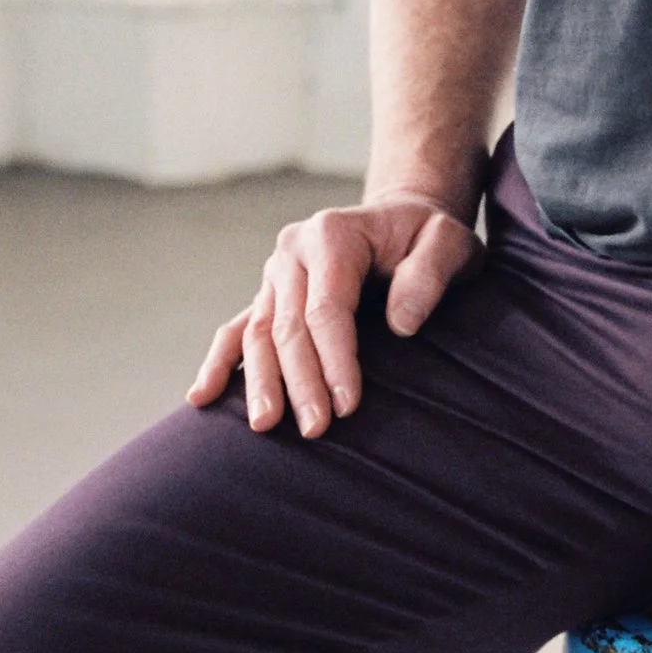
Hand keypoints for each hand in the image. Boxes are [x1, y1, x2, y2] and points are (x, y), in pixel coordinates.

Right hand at [186, 193, 480, 438]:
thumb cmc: (427, 237)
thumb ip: (429, 275)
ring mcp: (275, 274)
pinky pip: (236, 330)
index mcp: (332, 233)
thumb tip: (401, 325)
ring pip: (258, 333)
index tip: (348, 404)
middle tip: (315, 430)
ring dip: (259, 382)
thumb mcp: (450, 242)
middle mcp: (294, 251)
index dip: (335, 358)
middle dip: (301, 381)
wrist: (402, 222)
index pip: (328, 306)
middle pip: (289, 325)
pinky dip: (218, 363)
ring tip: (264, 426)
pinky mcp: (267, 296)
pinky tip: (201, 398)